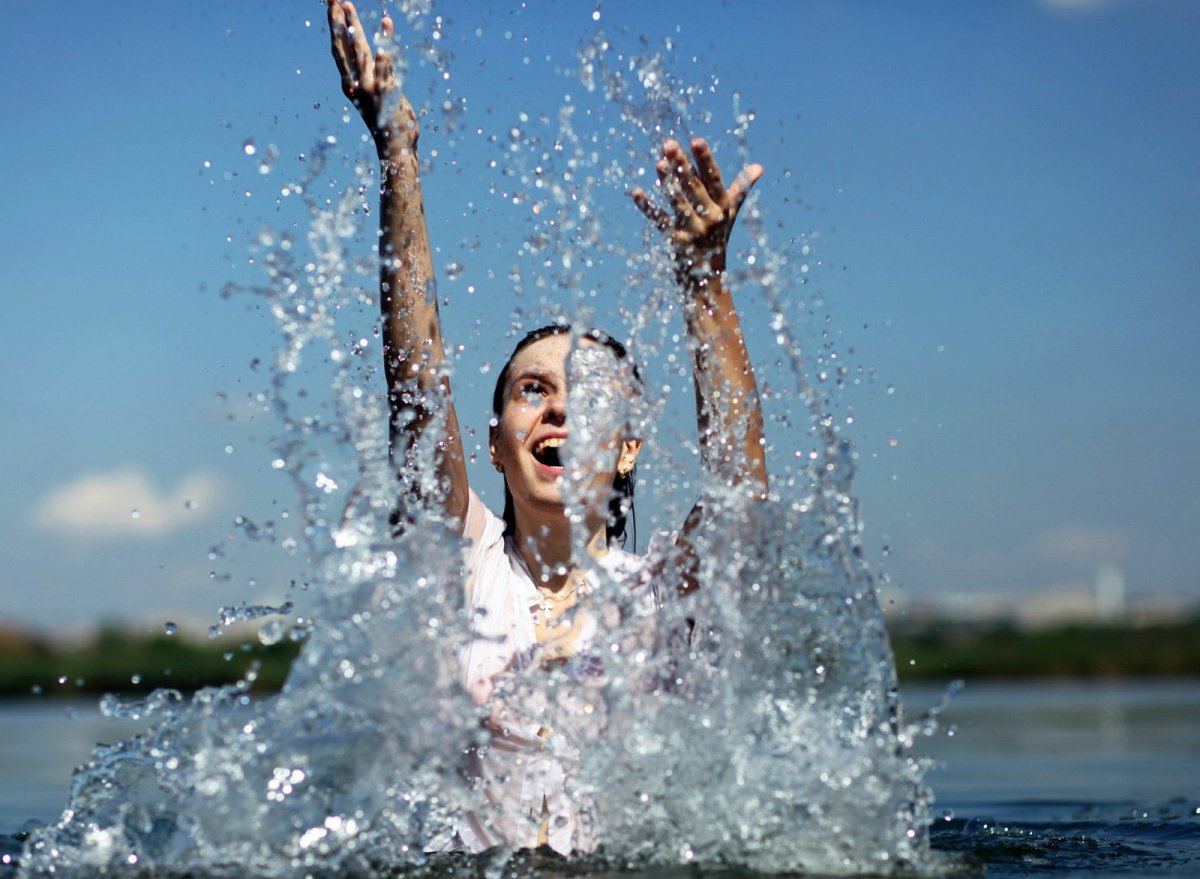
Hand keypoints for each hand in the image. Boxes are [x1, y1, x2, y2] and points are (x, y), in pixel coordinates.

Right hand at [327, 0, 416, 154]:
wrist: (394, 147)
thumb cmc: (388, 122)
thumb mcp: (377, 95)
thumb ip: (373, 75)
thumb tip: (370, 60)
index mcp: (351, 83)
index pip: (339, 49)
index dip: (335, 26)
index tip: (333, 4)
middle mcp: (356, 84)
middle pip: (343, 46)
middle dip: (337, 20)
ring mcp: (369, 88)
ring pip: (359, 51)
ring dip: (353, 27)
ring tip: (348, 5)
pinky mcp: (386, 92)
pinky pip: (385, 63)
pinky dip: (385, 43)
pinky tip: (386, 23)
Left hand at [631, 138, 762, 286]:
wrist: (708, 278)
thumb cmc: (718, 239)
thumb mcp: (729, 215)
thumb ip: (741, 189)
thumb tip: (759, 167)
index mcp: (723, 208)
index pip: (714, 179)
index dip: (705, 161)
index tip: (697, 141)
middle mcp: (710, 218)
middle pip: (694, 187)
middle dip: (682, 165)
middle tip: (668, 144)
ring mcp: (692, 231)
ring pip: (678, 201)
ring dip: (668, 182)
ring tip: (658, 163)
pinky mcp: (675, 241)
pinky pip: (660, 220)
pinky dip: (648, 207)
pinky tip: (637, 193)